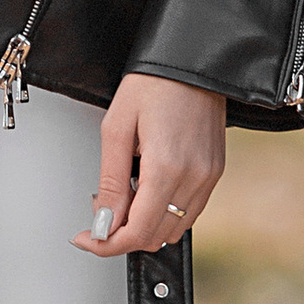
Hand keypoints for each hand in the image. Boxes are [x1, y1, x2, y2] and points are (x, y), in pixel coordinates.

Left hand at [75, 73, 224, 255]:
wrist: (191, 60)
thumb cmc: (153, 84)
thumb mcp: (116, 128)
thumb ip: (110, 182)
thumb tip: (103, 221)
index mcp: (166, 167)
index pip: (137, 232)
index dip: (107, 243)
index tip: (87, 238)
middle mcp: (193, 177)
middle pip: (155, 237)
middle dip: (122, 234)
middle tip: (100, 211)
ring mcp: (208, 177)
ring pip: (174, 230)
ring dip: (145, 226)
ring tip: (124, 197)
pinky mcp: (215, 172)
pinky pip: (190, 212)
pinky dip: (165, 213)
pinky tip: (147, 191)